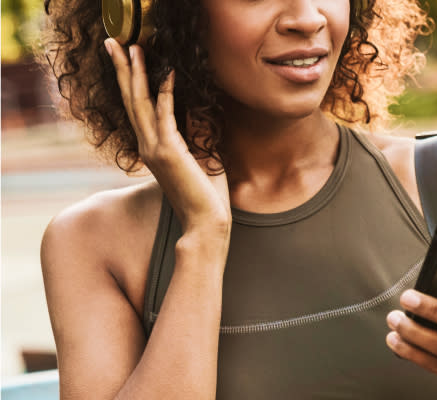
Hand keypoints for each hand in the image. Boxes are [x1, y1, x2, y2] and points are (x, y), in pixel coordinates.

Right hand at [104, 39, 230, 233]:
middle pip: (131, 100)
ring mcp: (155, 150)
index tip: (128, 59)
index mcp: (152, 149)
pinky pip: (165, 115)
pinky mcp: (169, 152)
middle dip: (123, 69)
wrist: (206, 222)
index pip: (138, 109)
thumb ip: (196, 131)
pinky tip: (168, 73)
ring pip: (140, 103)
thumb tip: (199, 106)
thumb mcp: (203, 155)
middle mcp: (147, 147)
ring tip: (134, 47)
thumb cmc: (206, 194)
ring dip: (137, 73)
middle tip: (114, 42)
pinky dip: (166, 93)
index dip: (131, 82)